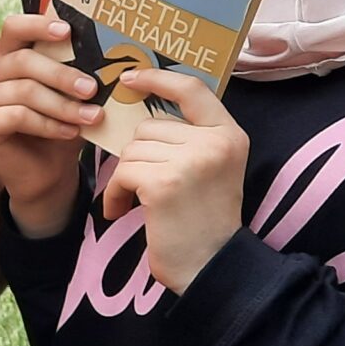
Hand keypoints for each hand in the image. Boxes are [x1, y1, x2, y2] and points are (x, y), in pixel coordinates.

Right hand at [0, 13, 102, 237]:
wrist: (46, 174)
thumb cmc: (59, 128)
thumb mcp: (69, 95)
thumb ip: (75, 72)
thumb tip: (104, 56)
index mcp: (7, 57)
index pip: (15, 28)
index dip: (38, 25)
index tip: (68, 32)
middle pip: (23, 61)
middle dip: (62, 74)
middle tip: (92, 88)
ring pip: (25, 91)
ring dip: (63, 105)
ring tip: (91, 117)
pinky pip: (17, 115)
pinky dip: (48, 124)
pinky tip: (69, 132)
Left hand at [95, 70, 249, 293]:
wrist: (210, 267)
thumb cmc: (202, 221)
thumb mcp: (210, 168)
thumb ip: (188, 137)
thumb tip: (140, 109)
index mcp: (230, 134)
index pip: (192, 90)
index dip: (157, 79)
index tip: (130, 78)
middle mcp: (215, 143)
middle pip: (149, 127)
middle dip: (137, 155)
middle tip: (141, 184)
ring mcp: (191, 161)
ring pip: (132, 150)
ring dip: (125, 178)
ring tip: (135, 202)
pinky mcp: (164, 183)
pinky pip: (122, 173)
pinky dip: (114, 194)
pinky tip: (121, 212)